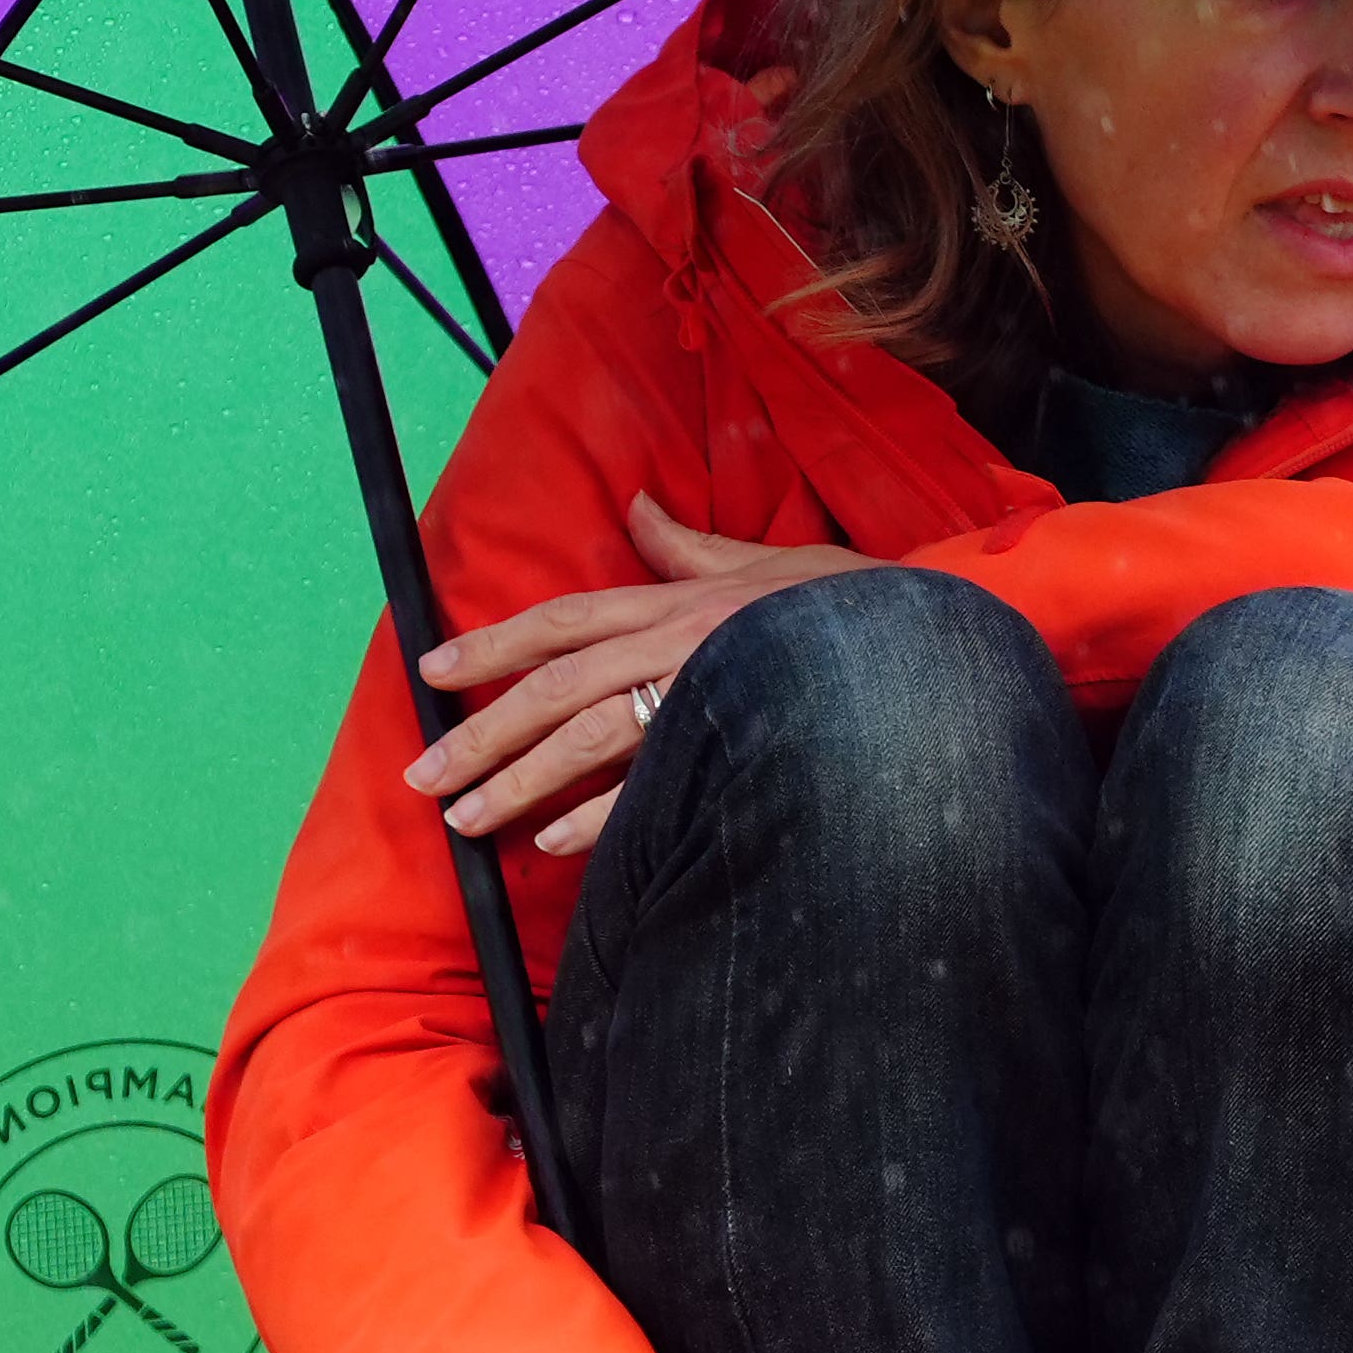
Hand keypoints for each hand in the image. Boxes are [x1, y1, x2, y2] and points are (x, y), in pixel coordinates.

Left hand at [407, 495, 874, 854]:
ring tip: (468, 819)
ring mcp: (701, 699)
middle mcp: (676, 645)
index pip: (565, 619)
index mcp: (678, 603)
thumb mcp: (772, 562)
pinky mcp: (732, 749)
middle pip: (554, 686)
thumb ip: (693, 547)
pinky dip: (599, 818)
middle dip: (481, 730)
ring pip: (585, 738)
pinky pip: (651, 788)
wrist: (931, 650)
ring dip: (520, 781)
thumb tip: (637, 507)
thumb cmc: (856, 609)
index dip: (494, 642)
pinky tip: (554, 844)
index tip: (433, 669)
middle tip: (422, 776)